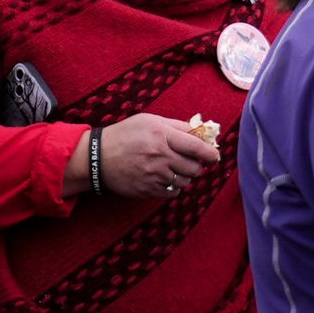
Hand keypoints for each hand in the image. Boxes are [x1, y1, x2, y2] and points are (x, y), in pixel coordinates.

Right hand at [95, 116, 220, 200]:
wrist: (98, 157)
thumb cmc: (125, 134)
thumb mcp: (150, 121)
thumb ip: (176, 126)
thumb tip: (200, 131)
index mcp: (162, 135)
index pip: (196, 146)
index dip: (210, 153)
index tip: (215, 156)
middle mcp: (160, 156)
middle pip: (194, 166)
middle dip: (198, 165)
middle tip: (194, 161)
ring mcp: (153, 175)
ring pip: (185, 180)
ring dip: (187, 176)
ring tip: (178, 168)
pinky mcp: (147, 189)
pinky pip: (173, 192)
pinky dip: (175, 187)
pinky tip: (168, 178)